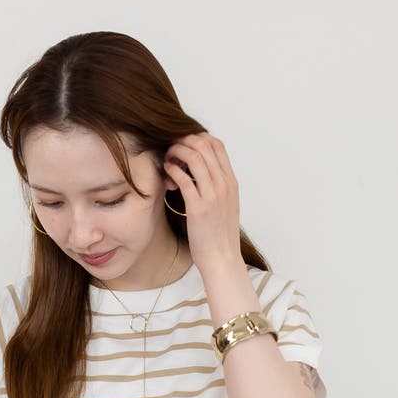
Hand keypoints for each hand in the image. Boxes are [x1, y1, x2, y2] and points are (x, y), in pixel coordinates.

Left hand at [163, 132, 242, 274]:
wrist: (222, 259)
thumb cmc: (219, 235)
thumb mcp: (226, 205)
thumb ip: (217, 187)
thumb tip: (203, 173)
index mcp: (231, 182)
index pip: (217, 145)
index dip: (198, 138)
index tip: (184, 145)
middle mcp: (224, 185)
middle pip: (204, 145)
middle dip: (184, 141)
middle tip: (171, 150)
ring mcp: (212, 195)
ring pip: (194, 157)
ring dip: (176, 152)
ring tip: (167, 159)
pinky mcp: (198, 208)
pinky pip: (184, 179)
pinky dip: (172, 170)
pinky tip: (166, 172)